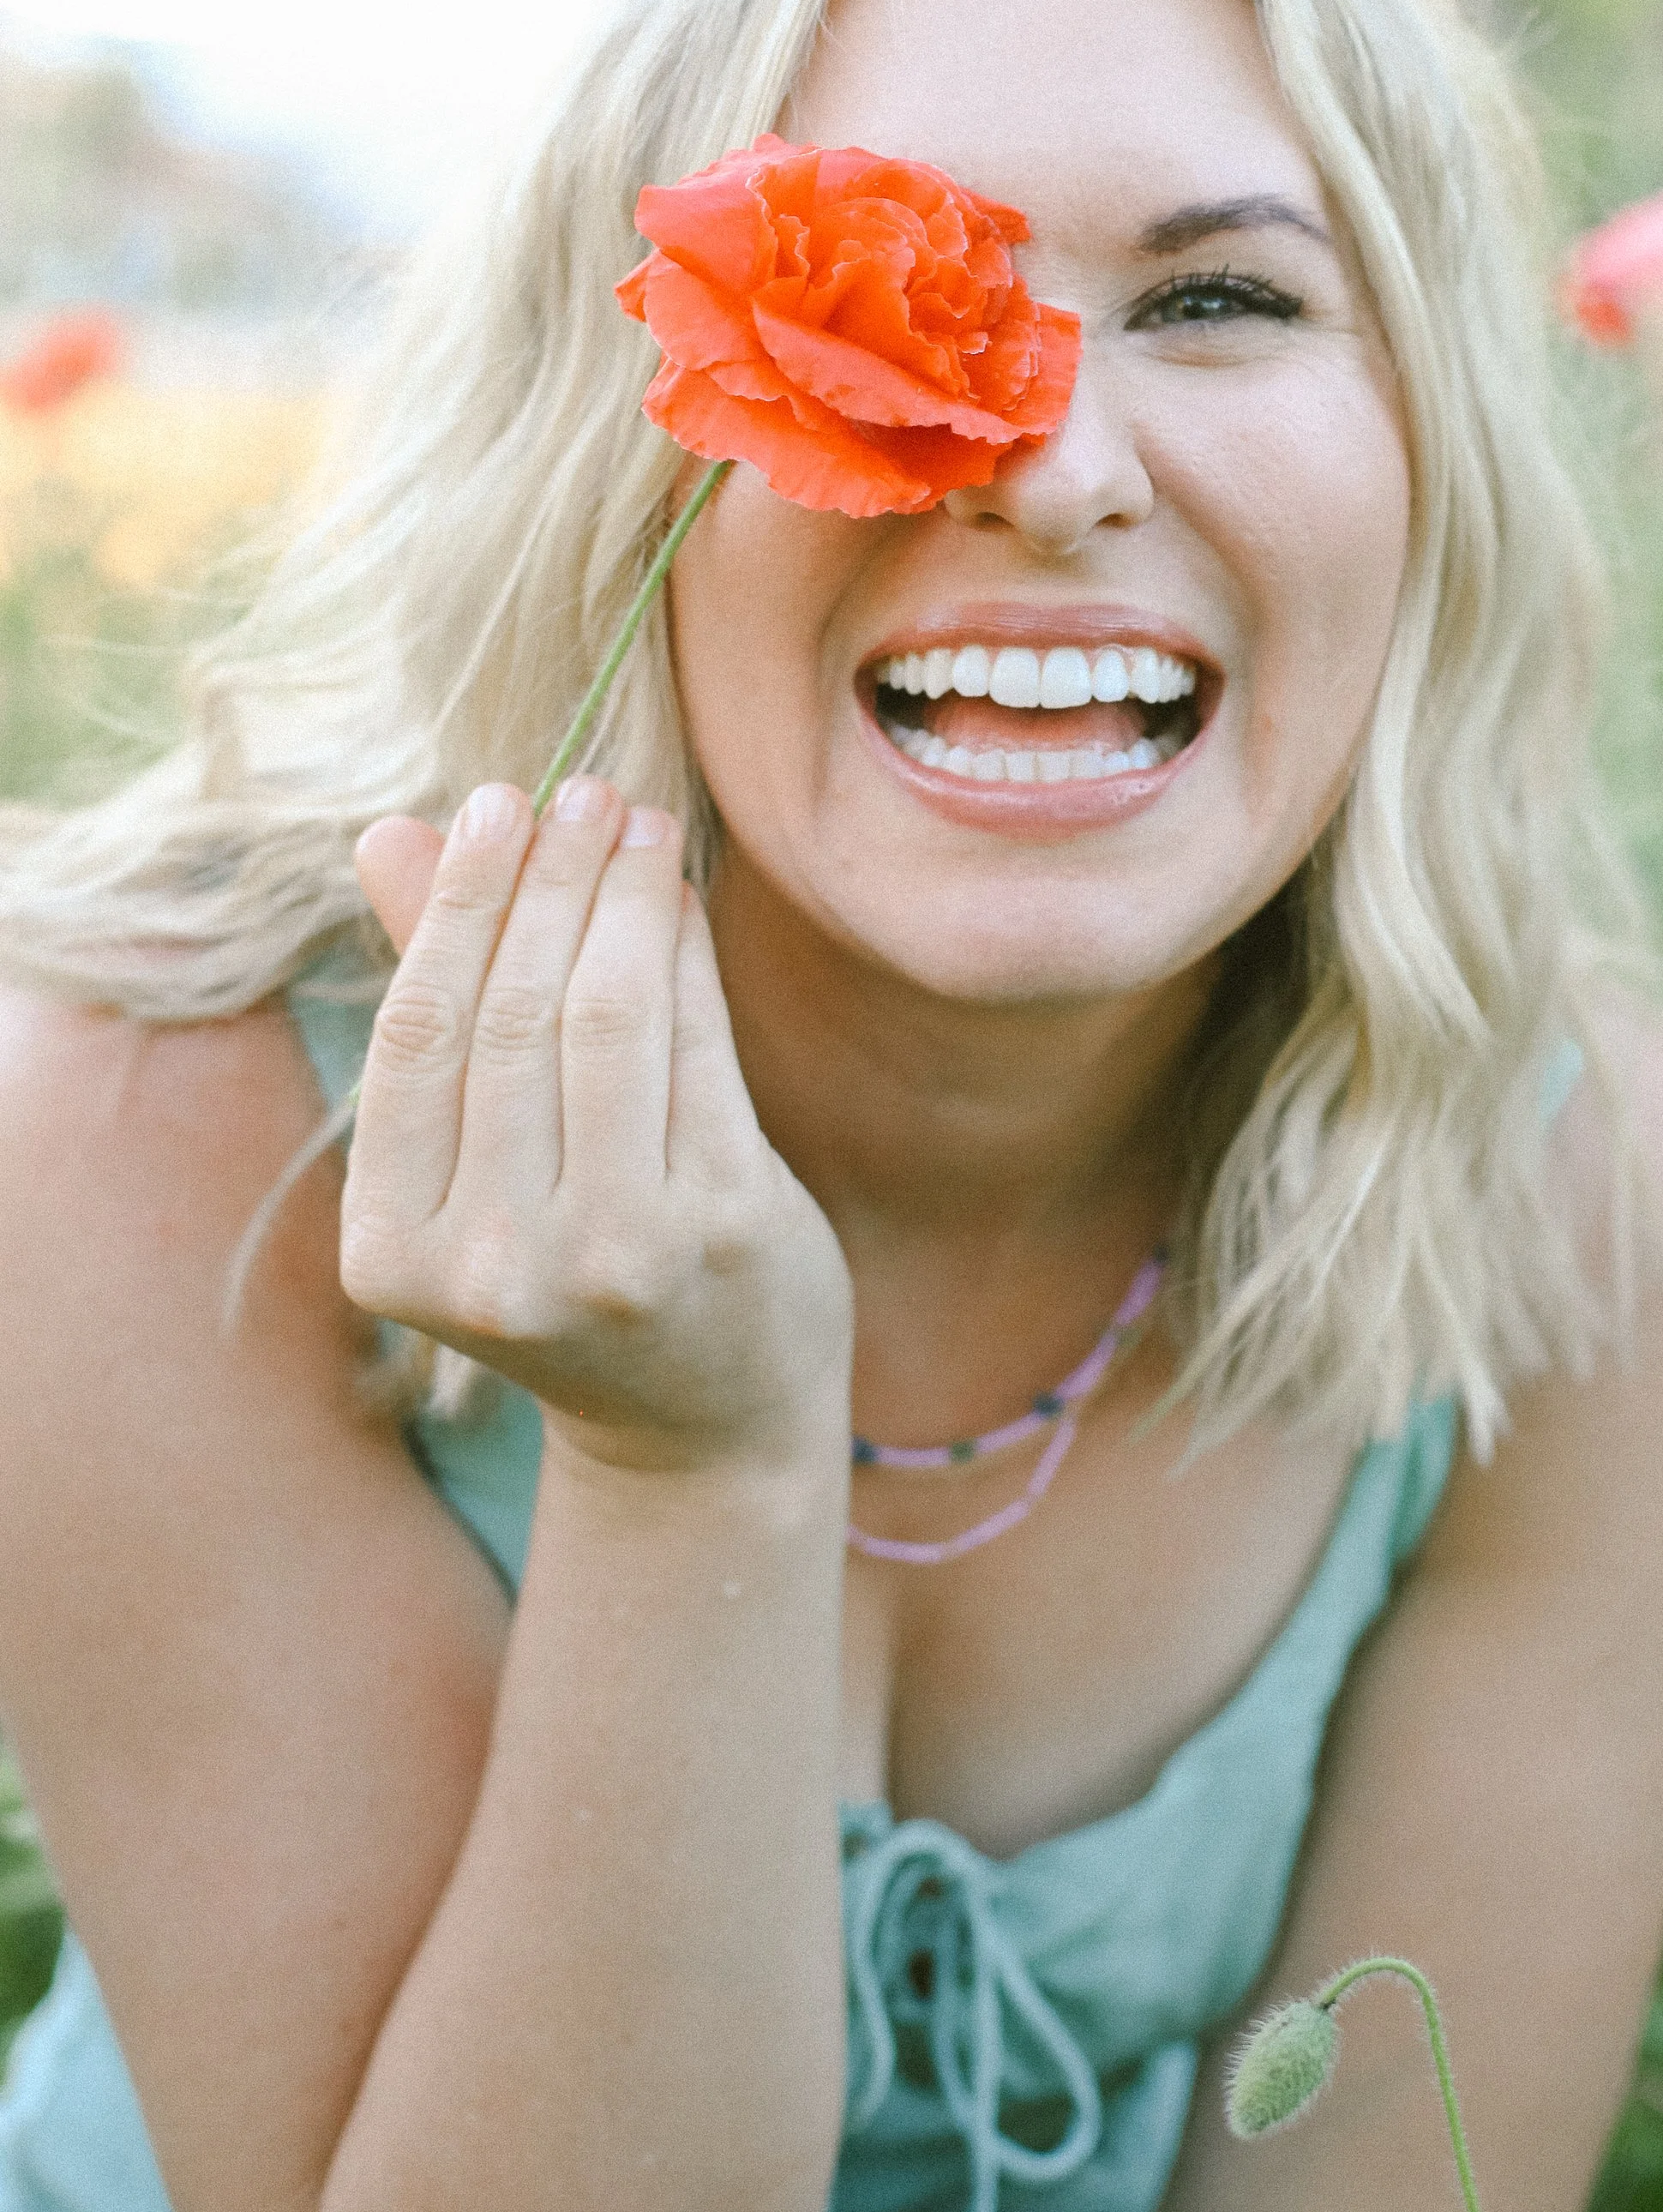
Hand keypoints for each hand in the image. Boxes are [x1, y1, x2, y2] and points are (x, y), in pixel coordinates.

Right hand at [342, 780, 850, 1472]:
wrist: (702, 1421)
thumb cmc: (568, 1261)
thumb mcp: (471, 1161)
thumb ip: (435, 997)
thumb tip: (389, 835)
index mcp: (394, 1255)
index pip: (421, 1034)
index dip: (461, 903)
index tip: (491, 803)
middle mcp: (495, 1266)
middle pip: (517, 1015)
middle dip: (549, 879)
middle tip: (574, 790)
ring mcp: (616, 1255)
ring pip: (610, 1019)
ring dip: (623, 897)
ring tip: (632, 820)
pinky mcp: (724, 1230)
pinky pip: (700, 1049)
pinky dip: (688, 953)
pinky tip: (678, 892)